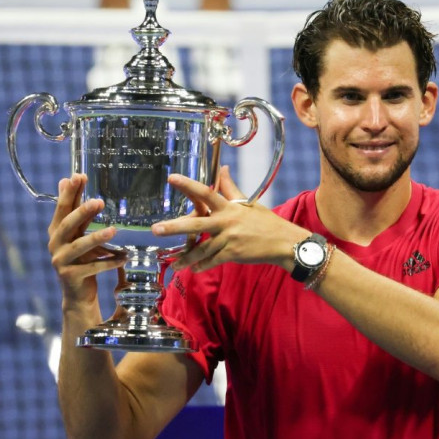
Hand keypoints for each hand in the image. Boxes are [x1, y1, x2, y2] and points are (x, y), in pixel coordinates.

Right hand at [47, 173, 126, 304]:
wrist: (77, 294)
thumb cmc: (81, 259)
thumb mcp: (77, 234)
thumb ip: (74, 210)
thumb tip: (66, 178)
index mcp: (56, 231)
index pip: (62, 208)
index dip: (69, 192)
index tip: (79, 176)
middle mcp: (55, 245)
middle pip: (67, 225)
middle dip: (82, 211)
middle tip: (99, 201)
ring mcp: (61, 262)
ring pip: (79, 247)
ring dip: (96, 238)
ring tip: (114, 230)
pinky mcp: (70, 277)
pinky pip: (92, 268)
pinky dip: (108, 262)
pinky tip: (123, 258)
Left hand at [151, 166, 307, 272]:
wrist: (283, 243)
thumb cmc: (265, 222)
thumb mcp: (249, 203)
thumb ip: (231, 188)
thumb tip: (223, 169)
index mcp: (229, 207)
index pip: (206, 193)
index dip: (188, 185)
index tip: (171, 178)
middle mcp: (226, 222)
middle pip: (196, 224)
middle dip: (174, 227)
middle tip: (156, 229)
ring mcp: (229, 239)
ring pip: (202, 249)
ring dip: (186, 258)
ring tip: (173, 263)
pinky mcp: (233, 254)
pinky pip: (212, 261)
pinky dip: (202, 266)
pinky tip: (193, 269)